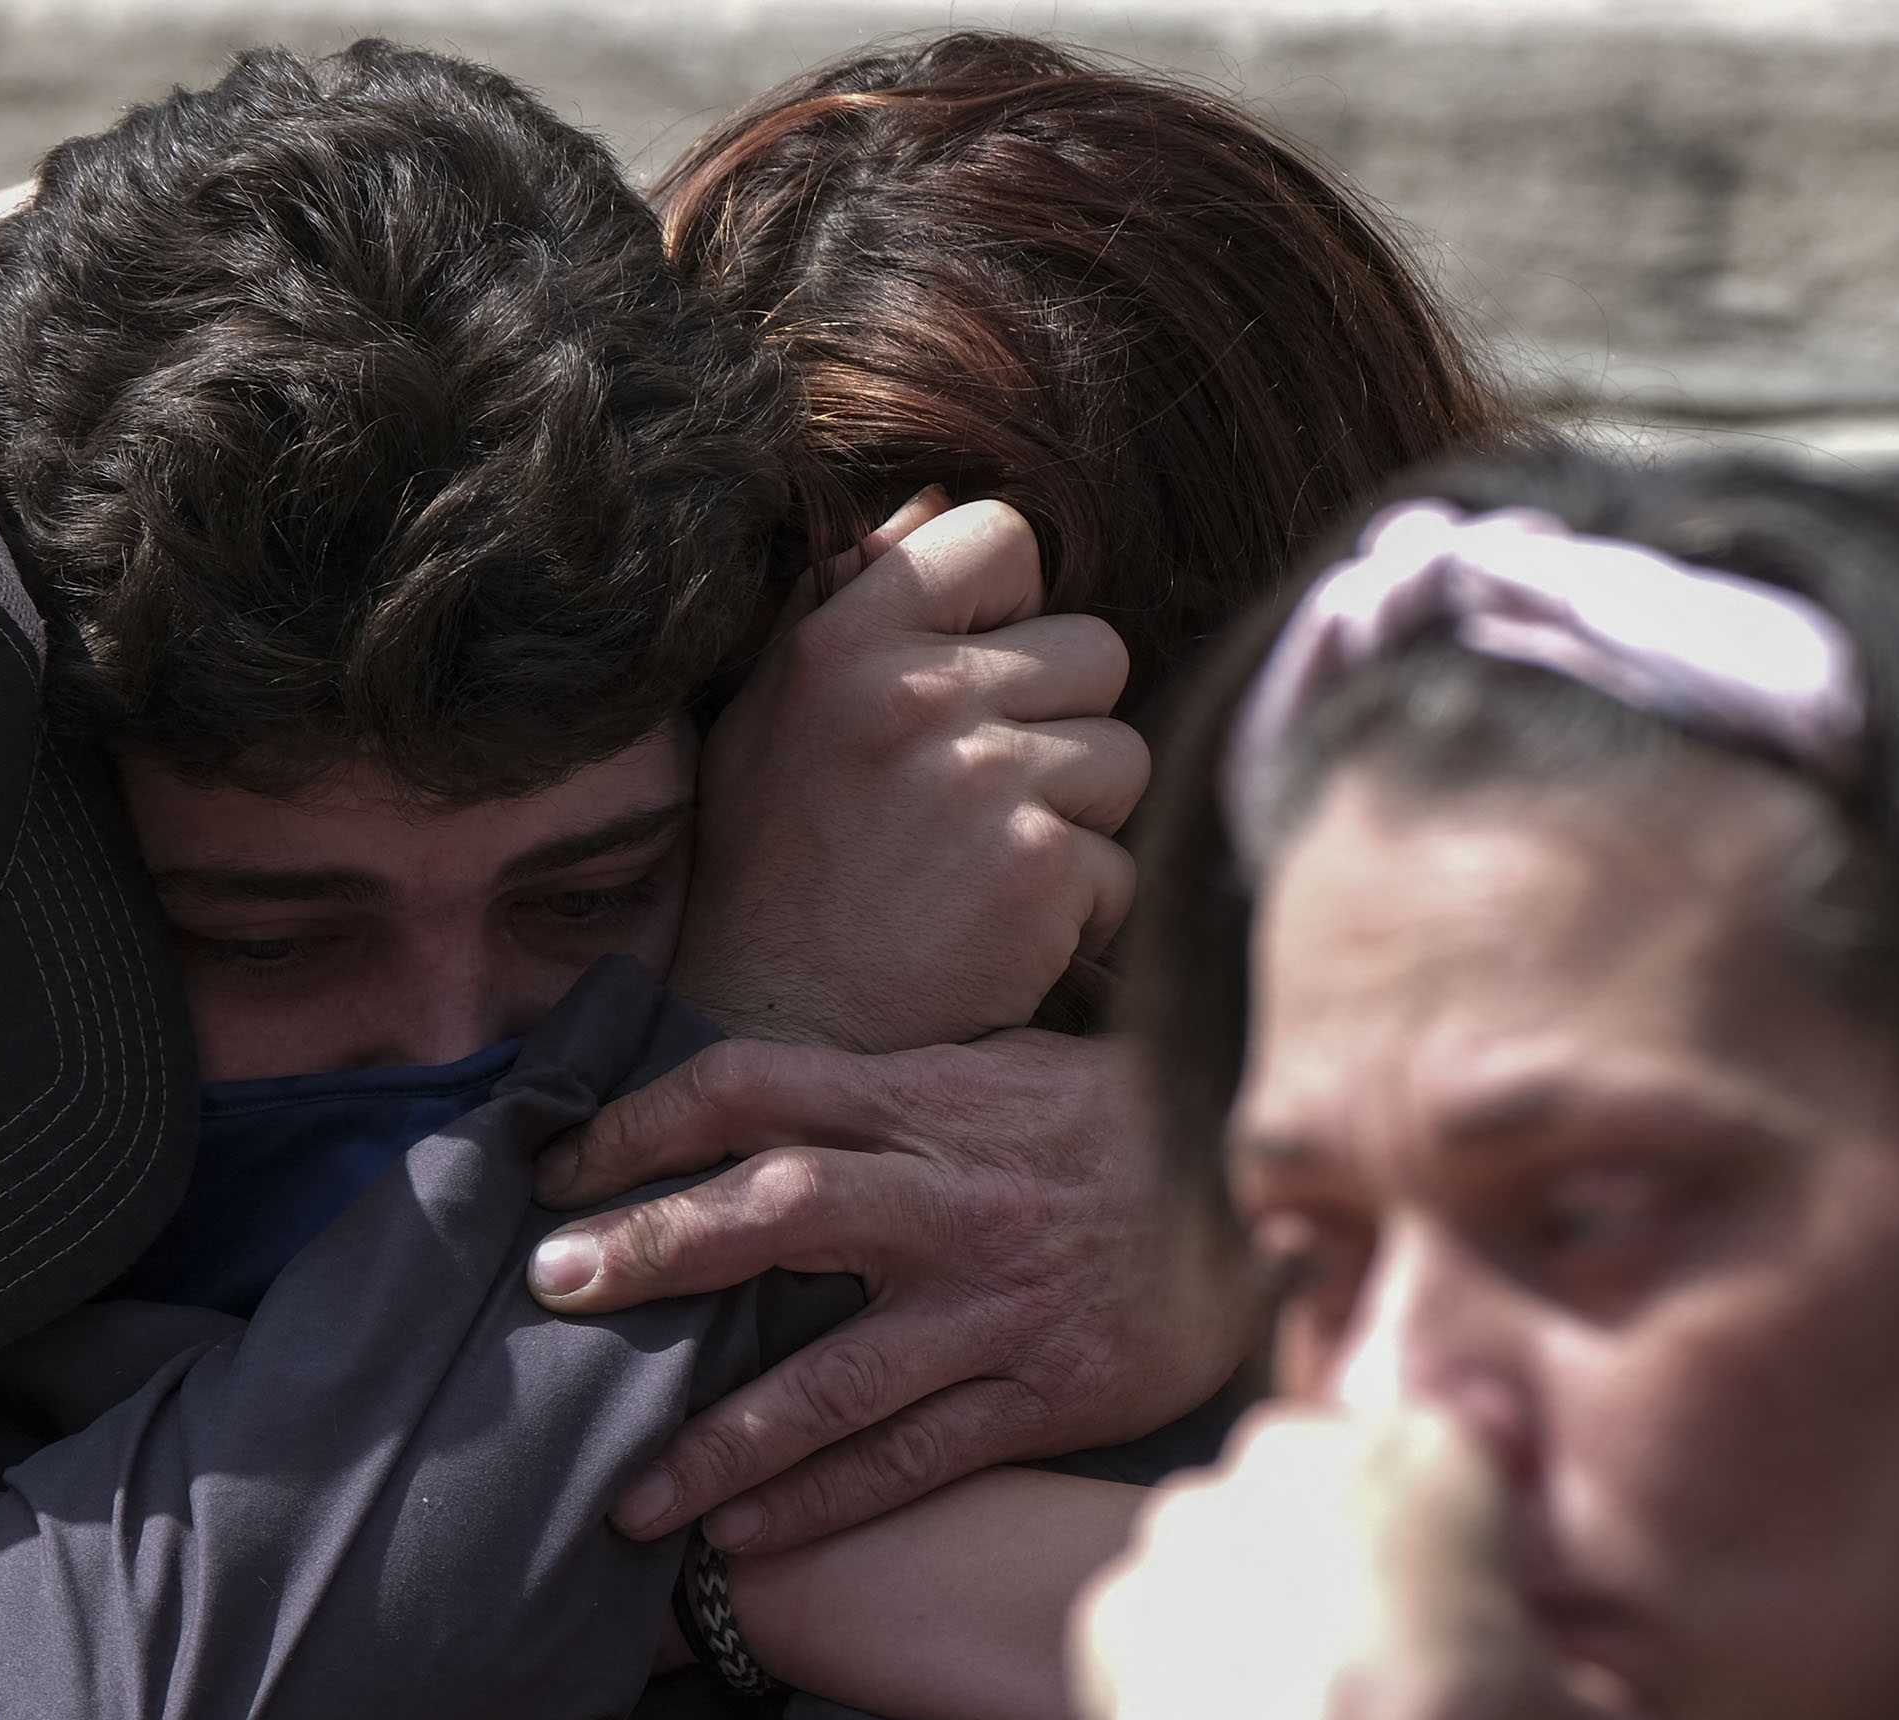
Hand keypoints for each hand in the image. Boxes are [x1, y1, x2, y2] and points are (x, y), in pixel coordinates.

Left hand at [529, 1029, 1260, 1551]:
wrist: (1269, 1195)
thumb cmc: (1113, 1127)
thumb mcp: (1001, 1068)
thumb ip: (882, 1096)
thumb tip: (742, 1111)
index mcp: (930, 1101)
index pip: (757, 1087)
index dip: (644, 1119)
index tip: (556, 1168)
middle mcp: (954, 1199)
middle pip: (778, 1210)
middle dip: (656, 1249)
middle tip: (551, 1290)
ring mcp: (997, 1304)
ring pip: (833, 1375)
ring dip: (718, 1442)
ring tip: (627, 1500)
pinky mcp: (1045, 1391)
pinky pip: (913, 1458)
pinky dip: (822, 1503)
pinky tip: (742, 1539)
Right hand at [682, 495, 1143, 1054]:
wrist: (775, 1038)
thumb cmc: (773, 877)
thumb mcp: (772, 720)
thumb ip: (854, 604)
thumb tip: (937, 501)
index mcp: (843, 641)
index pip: (1002, 535)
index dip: (1011, 608)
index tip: (975, 681)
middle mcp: (914, 695)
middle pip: (1094, 650)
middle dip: (1061, 725)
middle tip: (981, 802)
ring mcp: (983, 780)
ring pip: (1126, 756)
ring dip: (1080, 818)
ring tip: (989, 869)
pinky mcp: (1039, 871)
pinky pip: (1121, 863)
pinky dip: (1079, 913)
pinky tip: (1000, 936)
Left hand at [1074, 1404, 1577, 1719]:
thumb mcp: (1550, 1718)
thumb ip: (1586, 1713)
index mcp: (1415, 1446)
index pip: (1451, 1454)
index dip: (1463, 1533)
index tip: (1473, 1600)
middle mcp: (1287, 1454)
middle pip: (1323, 1491)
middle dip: (1347, 1556)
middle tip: (1385, 1654)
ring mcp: (1185, 1521)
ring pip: (1228, 1550)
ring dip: (1256, 1609)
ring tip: (1298, 1711)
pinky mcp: (1114, 1600)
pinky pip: (1155, 1630)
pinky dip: (1180, 1675)